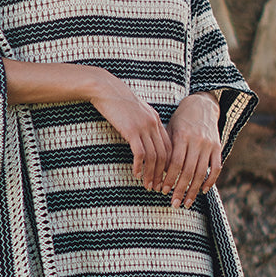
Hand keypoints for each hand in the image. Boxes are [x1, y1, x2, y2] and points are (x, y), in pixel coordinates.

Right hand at [89, 70, 172, 191]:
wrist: (105, 89)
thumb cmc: (118, 101)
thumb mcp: (136, 111)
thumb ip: (144, 124)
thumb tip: (145, 139)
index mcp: (157, 120)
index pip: (169, 147)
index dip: (169, 165)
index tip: (165, 177)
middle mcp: (153, 124)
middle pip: (164, 155)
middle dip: (162, 174)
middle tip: (159, 187)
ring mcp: (143, 127)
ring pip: (153, 157)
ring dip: (151, 174)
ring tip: (148, 186)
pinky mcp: (131, 130)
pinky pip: (140, 153)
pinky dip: (139, 166)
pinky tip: (136, 174)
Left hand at [162, 93, 220, 208]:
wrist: (202, 105)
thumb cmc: (180, 120)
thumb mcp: (170, 129)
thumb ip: (166, 148)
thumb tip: (159, 172)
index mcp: (182, 136)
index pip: (175, 162)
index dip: (169, 178)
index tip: (163, 190)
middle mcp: (196, 141)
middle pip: (188, 171)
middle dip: (180, 189)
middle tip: (174, 204)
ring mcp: (209, 145)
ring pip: (201, 172)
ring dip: (193, 190)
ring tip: (187, 203)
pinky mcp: (218, 147)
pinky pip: (216, 167)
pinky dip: (210, 180)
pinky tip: (203, 191)